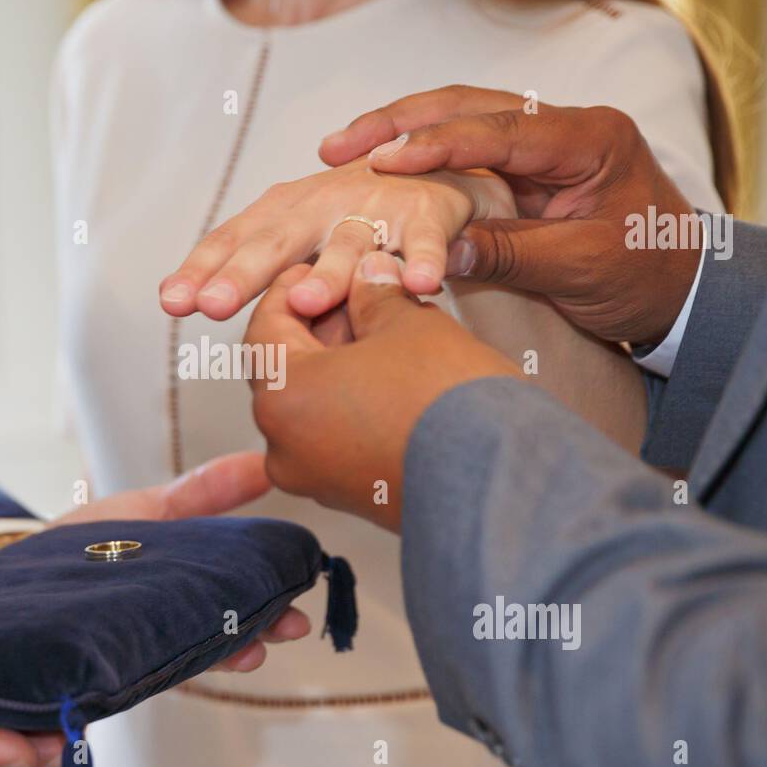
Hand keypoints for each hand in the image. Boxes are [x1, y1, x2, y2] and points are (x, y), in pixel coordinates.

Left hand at [49, 451, 309, 670]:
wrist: (18, 583)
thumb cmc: (81, 545)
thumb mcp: (148, 510)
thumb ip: (205, 491)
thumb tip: (262, 462)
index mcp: (185, 582)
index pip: (239, 590)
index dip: (272, 592)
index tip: (300, 584)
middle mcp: (173, 618)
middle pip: (229, 625)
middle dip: (263, 625)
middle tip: (289, 625)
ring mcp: (149, 645)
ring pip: (201, 651)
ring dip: (234, 650)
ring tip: (252, 650)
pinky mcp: (120, 667)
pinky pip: (159, 668)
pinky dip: (185, 667)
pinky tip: (202, 662)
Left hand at [159, 158, 514, 320]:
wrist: (443, 166)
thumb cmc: (361, 210)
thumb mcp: (303, 232)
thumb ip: (255, 266)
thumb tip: (180, 295)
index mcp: (286, 209)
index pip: (235, 238)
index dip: (203, 267)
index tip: (172, 301)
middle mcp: (323, 203)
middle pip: (278, 239)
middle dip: (243, 272)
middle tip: (213, 304)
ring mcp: (375, 207)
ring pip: (347, 244)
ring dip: (327, 272)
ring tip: (304, 302)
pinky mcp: (427, 213)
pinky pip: (424, 242)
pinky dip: (422, 260)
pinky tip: (418, 285)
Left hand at [246, 254, 521, 529]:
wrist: (502, 482)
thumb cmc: (449, 397)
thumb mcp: (409, 324)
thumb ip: (375, 294)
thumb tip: (366, 274)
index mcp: (282, 398)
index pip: (264, 328)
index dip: (292, 288)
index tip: (320, 268)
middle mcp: (284, 447)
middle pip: (286, 369)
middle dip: (320, 327)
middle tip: (361, 296)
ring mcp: (315, 479)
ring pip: (313, 404)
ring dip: (340, 364)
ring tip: (388, 333)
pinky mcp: (349, 498)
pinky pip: (335, 438)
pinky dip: (353, 403)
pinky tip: (397, 377)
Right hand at [320, 85, 701, 345]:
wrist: (682, 286)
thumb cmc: (646, 275)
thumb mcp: (579, 271)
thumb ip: (510, 256)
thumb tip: (435, 256)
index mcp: (590, 139)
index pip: (500, 130)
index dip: (436, 144)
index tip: (383, 162)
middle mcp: (564, 126)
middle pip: (468, 104)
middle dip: (399, 121)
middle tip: (338, 145)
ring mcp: (542, 142)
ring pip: (459, 117)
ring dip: (400, 131)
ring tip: (341, 150)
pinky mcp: (524, 166)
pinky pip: (463, 148)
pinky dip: (419, 155)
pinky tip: (376, 167)